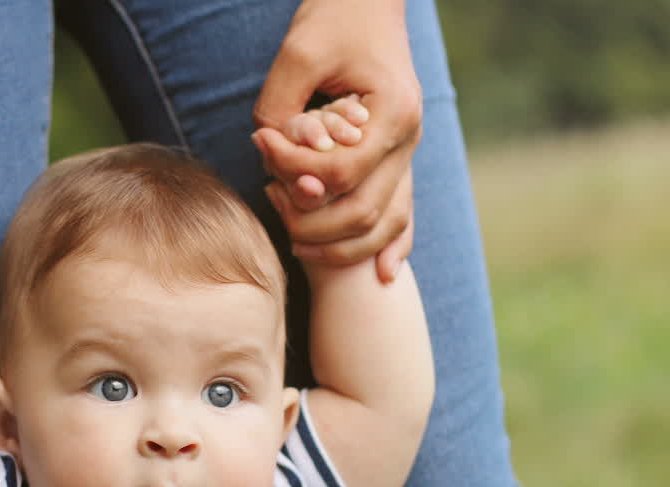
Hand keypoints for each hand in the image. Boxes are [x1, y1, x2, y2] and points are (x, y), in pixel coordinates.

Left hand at [253, 0, 421, 280]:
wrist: (368, 3)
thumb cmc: (335, 19)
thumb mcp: (299, 53)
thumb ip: (281, 107)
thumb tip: (269, 156)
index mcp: (393, 112)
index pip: (339, 171)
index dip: (293, 171)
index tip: (260, 145)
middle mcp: (409, 140)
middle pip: (363, 211)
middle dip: (310, 222)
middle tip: (268, 197)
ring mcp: (409, 154)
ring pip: (387, 224)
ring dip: (342, 247)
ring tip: (295, 242)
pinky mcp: (400, 161)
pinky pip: (406, 216)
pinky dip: (394, 248)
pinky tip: (385, 277)